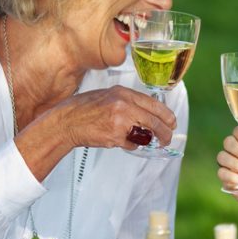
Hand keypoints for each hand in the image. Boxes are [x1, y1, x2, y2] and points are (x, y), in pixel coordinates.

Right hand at [48, 85, 175, 149]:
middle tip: (167, 138)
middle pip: (155, 121)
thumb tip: (149, 114)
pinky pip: (131, 143)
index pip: (154, 105)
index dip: (167, 116)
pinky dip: (129, 144)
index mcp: (123, 93)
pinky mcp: (115, 136)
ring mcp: (120, 121)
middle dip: (164, 132)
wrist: (65, 122)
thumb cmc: (84, 109)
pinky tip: (118, 140)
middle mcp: (124, 105)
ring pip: (145, 134)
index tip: (172, 123)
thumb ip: (129, 102)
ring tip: (145, 141)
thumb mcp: (108, 96)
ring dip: (148, 140)